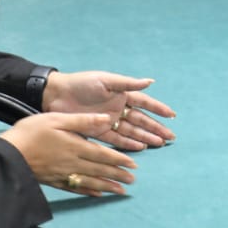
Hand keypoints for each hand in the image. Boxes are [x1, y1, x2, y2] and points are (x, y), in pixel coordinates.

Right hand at [0, 112, 137, 196]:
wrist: (8, 154)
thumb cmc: (31, 132)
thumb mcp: (57, 119)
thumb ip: (82, 121)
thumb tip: (106, 119)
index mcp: (76, 146)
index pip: (103, 155)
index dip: (119, 160)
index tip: (133, 165)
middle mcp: (73, 163)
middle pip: (100, 170)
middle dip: (117, 175)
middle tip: (132, 180)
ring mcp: (63, 174)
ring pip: (90, 181)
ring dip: (107, 186)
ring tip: (121, 191)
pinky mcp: (53, 181)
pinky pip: (75, 188)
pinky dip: (88, 191)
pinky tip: (96, 194)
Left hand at [44, 71, 176, 148]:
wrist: (56, 94)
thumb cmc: (81, 83)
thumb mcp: (106, 81)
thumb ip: (128, 83)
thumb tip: (150, 81)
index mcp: (121, 93)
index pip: (144, 102)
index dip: (157, 109)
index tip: (172, 115)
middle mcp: (118, 107)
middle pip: (141, 119)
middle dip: (155, 127)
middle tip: (170, 137)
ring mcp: (109, 120)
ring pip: (132, 130)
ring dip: (145, 136)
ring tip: (159, 143)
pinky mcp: (98, 131)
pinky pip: (117, 138)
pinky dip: (128, 143)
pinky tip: (140, 147)